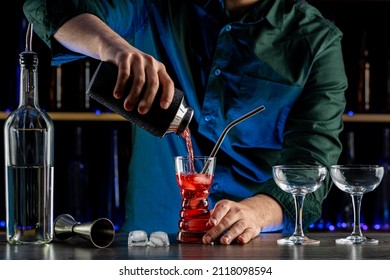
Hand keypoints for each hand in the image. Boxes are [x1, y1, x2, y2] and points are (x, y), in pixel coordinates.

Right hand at [54, 13, 173, 113]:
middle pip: (153, 83)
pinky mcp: (124, 57)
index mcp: (159, 69)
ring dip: (133, 96)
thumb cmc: (130, 69)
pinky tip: (117, 95)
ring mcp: (138, 58)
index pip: (168, 83)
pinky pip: (124, 72)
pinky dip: (121, 85)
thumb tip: (142, 119)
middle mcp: (151, 62)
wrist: (113, 47)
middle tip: (142, 112)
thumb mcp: (141, 75)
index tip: (163, 108)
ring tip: (128, 108)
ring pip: (139, 80)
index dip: (168, 95)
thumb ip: (143, 91)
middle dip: (148, 99)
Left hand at [202, 194, 283, 244]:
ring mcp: (245, 220)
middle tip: (208, 239)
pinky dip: (244, 237)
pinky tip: (240, 240)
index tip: (211, 223)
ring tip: (223, 241)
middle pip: (226, 221)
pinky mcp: (252, 229)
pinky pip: (248, 233)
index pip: (221, 209)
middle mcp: (237, 212)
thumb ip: (214, 215)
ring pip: (237, 227)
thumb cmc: (234, 212)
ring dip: (230, 235)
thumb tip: (206, 224)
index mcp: (228, 205)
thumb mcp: (224, 208)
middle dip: (216, 231)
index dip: (216, 216)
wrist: (255, 211)